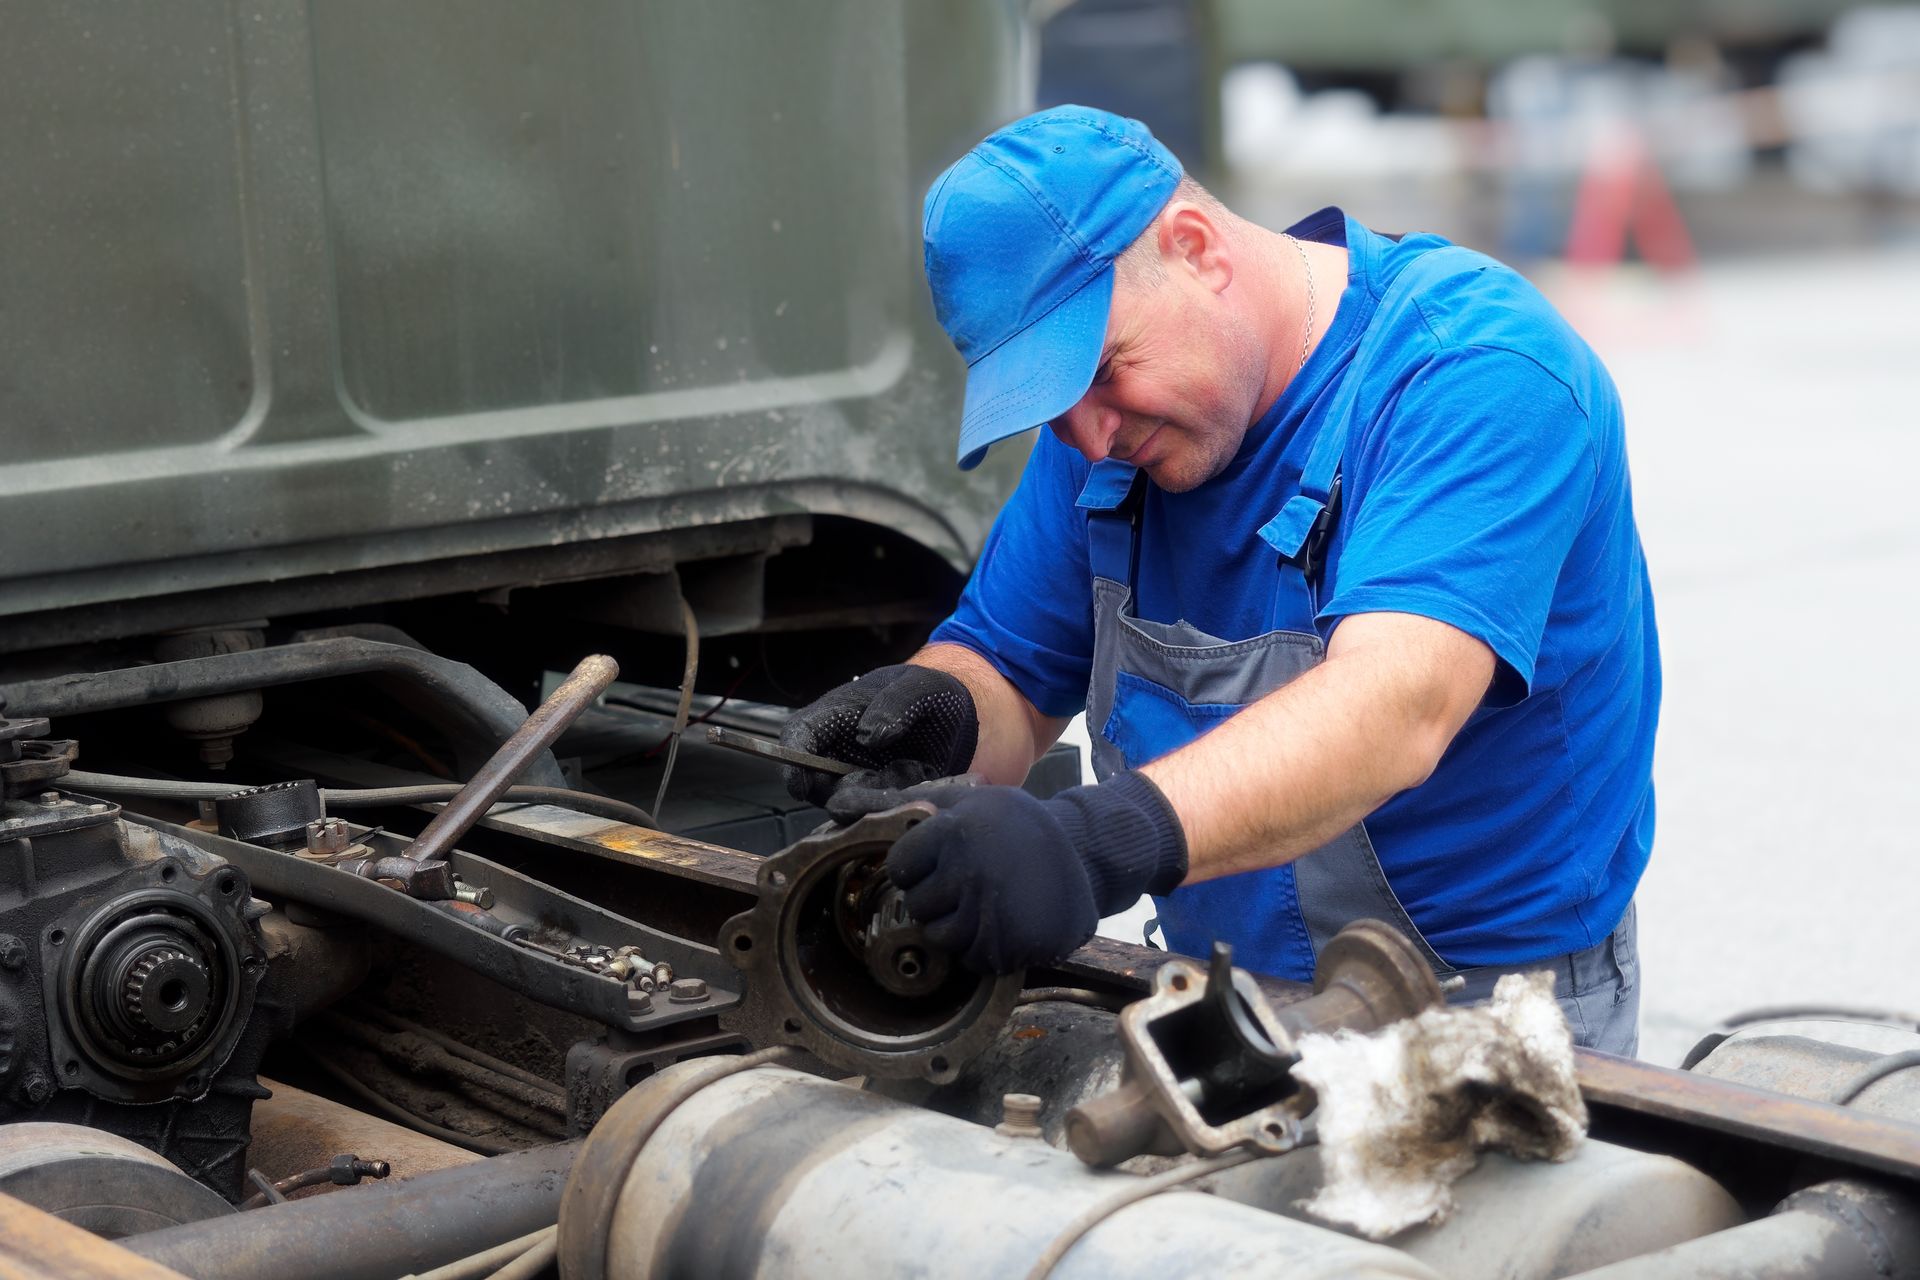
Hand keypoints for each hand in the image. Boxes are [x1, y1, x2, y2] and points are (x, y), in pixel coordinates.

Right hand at [779, 665, 977, 806]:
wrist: (959, 715)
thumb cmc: (931, 693)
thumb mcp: (923, 687)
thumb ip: (897, 703)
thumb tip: (869, 737)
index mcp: (836, 715)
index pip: (798, 736)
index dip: (792, 762)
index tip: (800, 787)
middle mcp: (839, 750)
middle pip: (816, 781)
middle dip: (843, 789)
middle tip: (882, 777)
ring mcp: (858, 777)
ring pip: (849, 801)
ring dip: (878, 793)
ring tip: (914, 766)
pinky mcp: (879, 797)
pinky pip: (879, 810)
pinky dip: (899, 798)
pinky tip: (923, 774)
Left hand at [881, 772, 1187, 973]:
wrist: (1085, 854)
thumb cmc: (1021, 826)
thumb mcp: (978, 800)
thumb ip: (926, 806)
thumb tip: (867, 810)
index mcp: (953, 832)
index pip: (900, 865)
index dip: (915, 866)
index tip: (936, 863)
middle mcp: (967, 873)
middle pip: (917, 904)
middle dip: (935, 897)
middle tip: (966, 883)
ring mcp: (987, 914)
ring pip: (939, 937)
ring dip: (956, 926)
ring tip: (986, 903)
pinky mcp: (1005, 948)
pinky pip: (969, 959)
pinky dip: (981, 947)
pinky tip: (1002, 922)